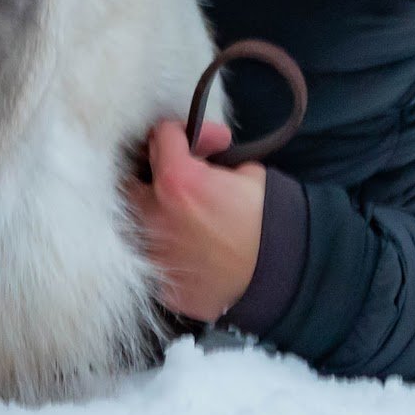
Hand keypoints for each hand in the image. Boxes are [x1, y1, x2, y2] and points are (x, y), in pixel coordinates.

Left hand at [122, 120, 265, 322]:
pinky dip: (168, 249)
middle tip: (183, 172)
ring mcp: (154, 253)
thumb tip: (207, 157)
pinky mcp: (162, 283)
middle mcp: (154, 215)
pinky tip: (190, 247)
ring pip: (137, 222)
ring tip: (182, 212)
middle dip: (156, 169)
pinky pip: (155, 258)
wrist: (281, 275)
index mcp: (175, 180)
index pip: (160, 135)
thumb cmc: (267, 219)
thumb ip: (214, 160)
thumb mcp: (246, 171)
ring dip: (155, 211)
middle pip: (133, 177)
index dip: (187, 131)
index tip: (206, 141)